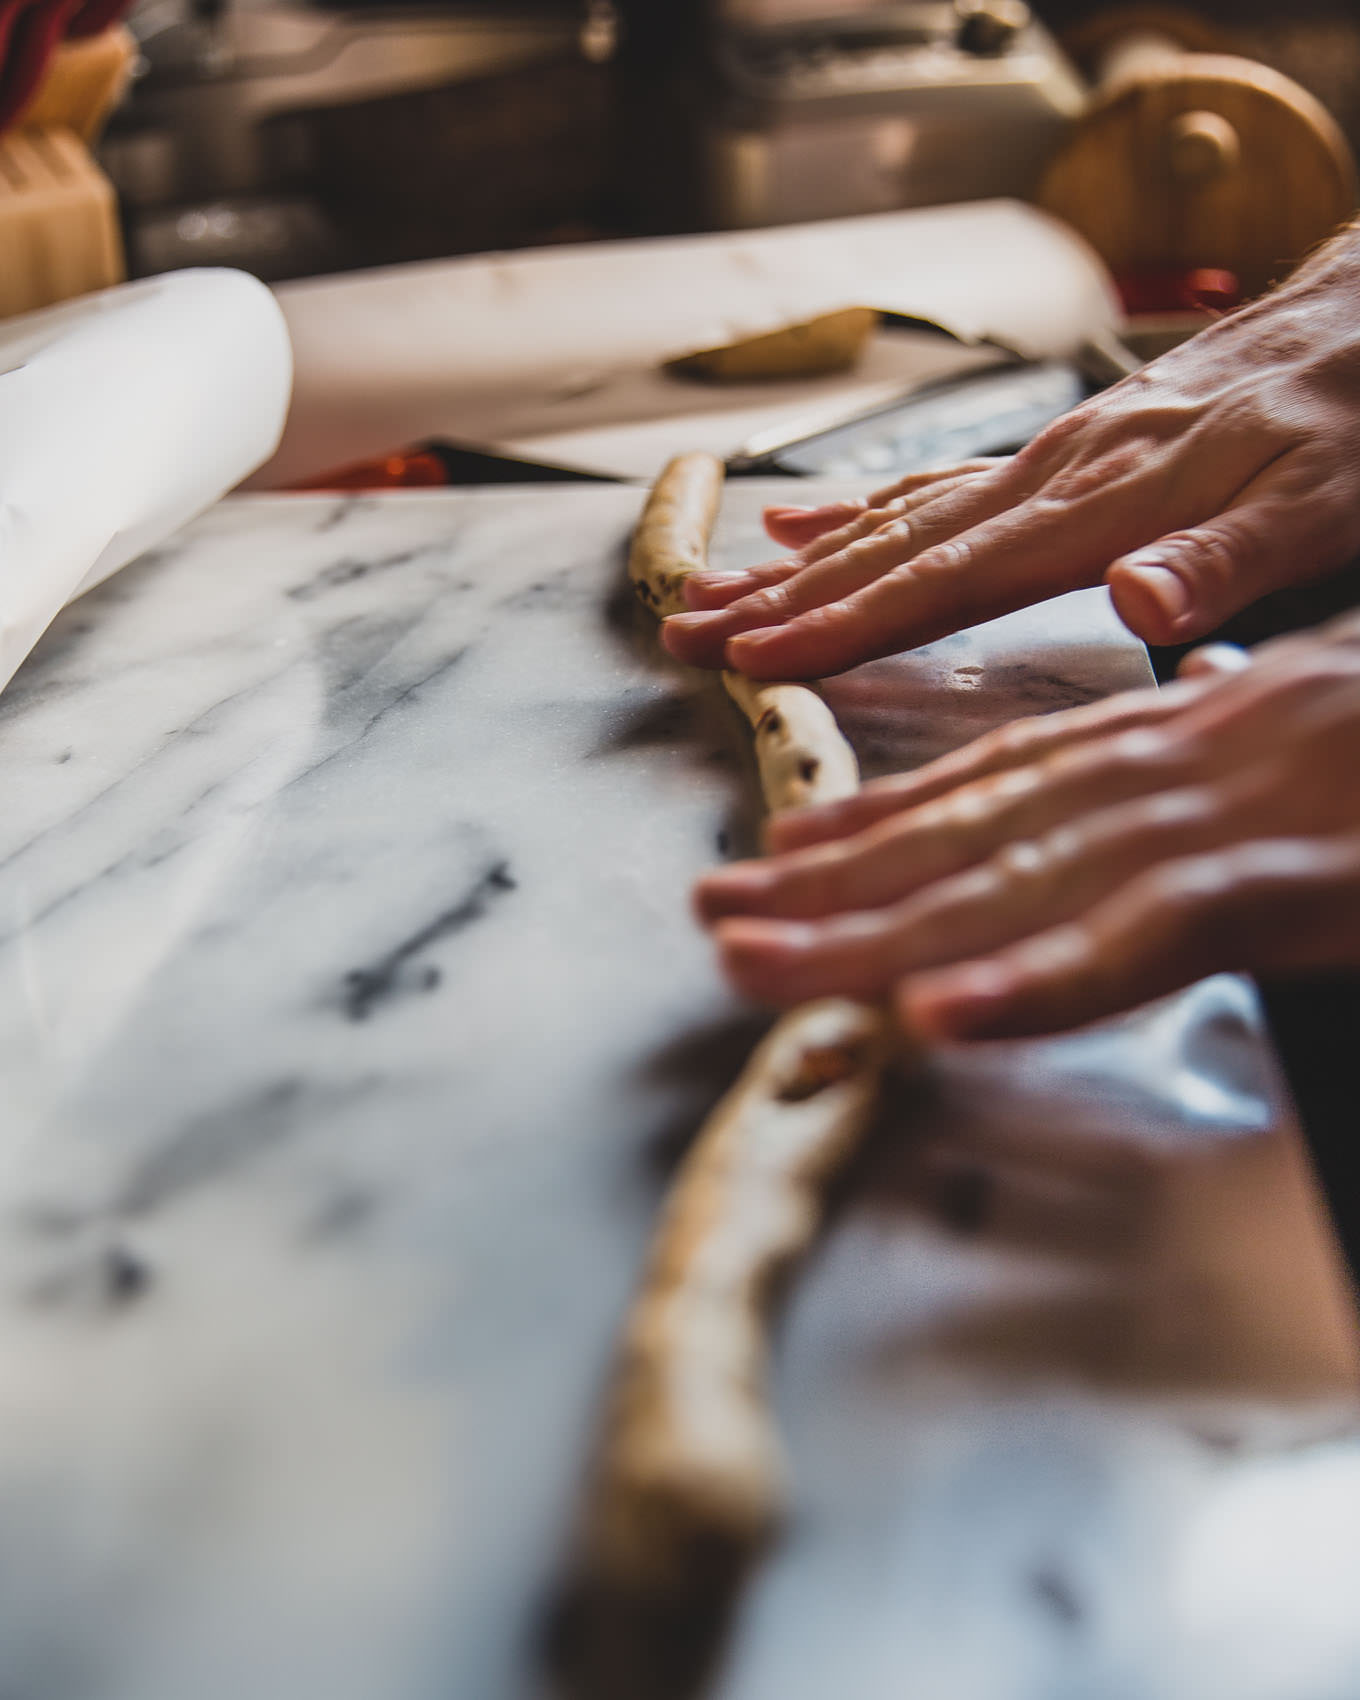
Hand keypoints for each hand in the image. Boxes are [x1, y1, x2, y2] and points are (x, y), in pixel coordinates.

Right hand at [662, 228, 1359, 678]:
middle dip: (781, 601)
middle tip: (685, 638)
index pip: (946, 580)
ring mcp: (1042, 463)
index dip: (846, 626)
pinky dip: (857, 510)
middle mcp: (1048, 479)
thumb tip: (1137, 603)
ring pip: (893, 517)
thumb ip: (1226, 558)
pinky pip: (931, 485)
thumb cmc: (1350, 426)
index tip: (759, 660)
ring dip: (796, 563)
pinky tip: (806, 522)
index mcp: (1098, 507)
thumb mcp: (1323, 504)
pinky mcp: (1053, 456)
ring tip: (708, 591)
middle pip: (890, 549)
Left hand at [693, 622, 1359, 1040]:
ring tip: (759, 963)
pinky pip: (1151, 932)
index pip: (999, 779)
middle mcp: (1175, 761)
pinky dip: (1045, 973)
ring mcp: (1230, 813)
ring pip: (1019, 877)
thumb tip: (1121, 822)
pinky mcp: (1298, 872)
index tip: (781, 857)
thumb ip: (1197, 800)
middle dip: (834, 882)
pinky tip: (945, 1013)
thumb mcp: (1297, 755)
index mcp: (1177, 737)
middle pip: (975, 830)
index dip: (884, 821)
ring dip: (879, 926)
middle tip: (716, 919)